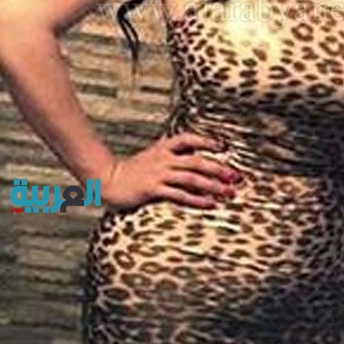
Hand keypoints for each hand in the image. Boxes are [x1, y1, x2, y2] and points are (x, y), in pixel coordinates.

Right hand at [101, 132, 241, 209]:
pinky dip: (197, 199)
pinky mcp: (152, 189)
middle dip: (219, 168)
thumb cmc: (133, 170)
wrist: (107, 179)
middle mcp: (163, 158)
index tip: (223, 146)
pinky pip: (179, 194)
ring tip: (228, 193)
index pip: (189, 139)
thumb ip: (172, 156)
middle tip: (236, 176)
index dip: (207, 141)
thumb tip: (195, 159)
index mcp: (163, 148)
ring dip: (213, 185)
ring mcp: (158, 173)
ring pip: (192, 178)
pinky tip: (210, 204)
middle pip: (197, 161)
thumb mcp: (153, 156)